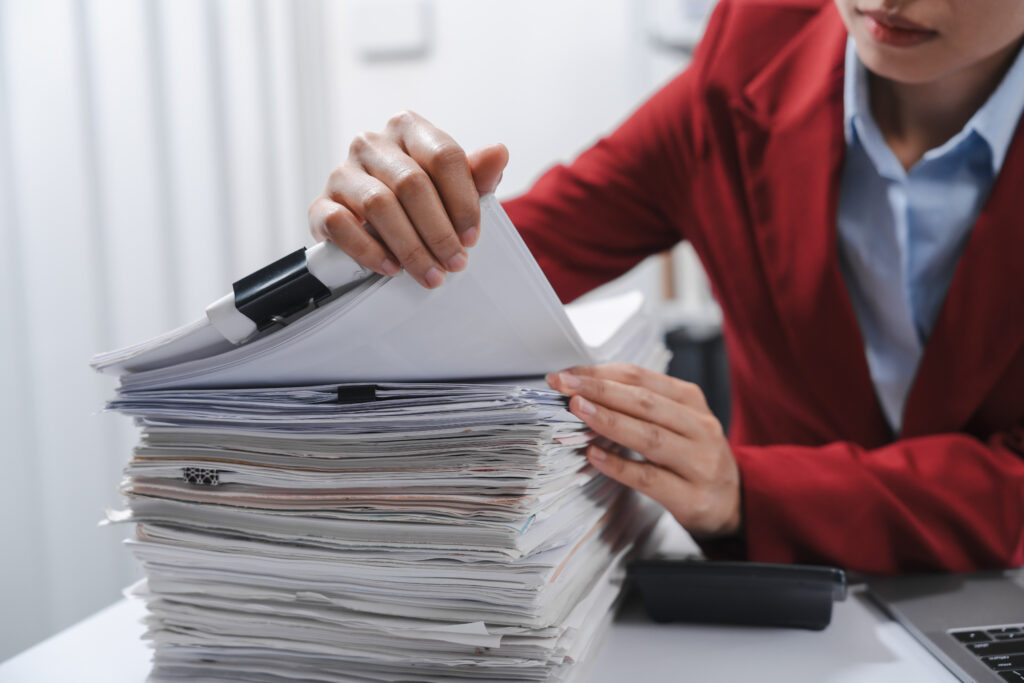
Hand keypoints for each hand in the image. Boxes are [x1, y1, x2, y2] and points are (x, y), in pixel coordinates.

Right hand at [308, 110, 508, 288]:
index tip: (472, 238)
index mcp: (409, 129)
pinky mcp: (321, 205)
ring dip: (410, 247)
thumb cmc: (420, 202)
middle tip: (454, 264)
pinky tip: (391, 268)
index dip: (462, 201)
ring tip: (429, 274)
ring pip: (379, 205)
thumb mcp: (454, 188)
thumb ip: (477, 174)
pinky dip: (369, 251)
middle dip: (438, 231)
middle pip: (412, 183)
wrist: (373, 227)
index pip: (443, 156)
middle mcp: (372, 143)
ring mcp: (343, 172)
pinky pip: (342, 225)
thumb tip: (499, 153)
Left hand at [546, 363, 741, 537]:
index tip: (566, 375)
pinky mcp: (692, 496)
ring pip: (650, 437)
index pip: (641, 378)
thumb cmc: (693, 456)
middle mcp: (700, 427)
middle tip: (564, 386)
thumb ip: (639, 406)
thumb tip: (584, 392)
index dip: (601, 374)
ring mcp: (699, 463)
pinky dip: (621, 466)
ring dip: (610, 421)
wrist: (734, 503)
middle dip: (601, 391)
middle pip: (645, 403)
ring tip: (578, 411)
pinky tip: (595, 456)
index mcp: (691, 400)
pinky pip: (651, 478)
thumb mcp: (676, 422)